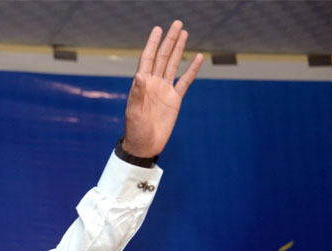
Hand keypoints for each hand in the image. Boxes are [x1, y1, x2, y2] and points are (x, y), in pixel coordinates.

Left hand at [122, 20, 203, 157]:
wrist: (145, 146)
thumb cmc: (135, 130)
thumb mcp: (134, 113)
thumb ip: (137, 94)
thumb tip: (140, 75)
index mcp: (142, 84)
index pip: (147, 59)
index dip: (152, 44)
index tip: (158, 29)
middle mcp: (153, 84)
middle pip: (162, 57)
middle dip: (169, 41)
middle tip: (177, 24)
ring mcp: (165, 90)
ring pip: (173, 65)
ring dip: (178, 49)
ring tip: (184, 33)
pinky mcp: (175, 100)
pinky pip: (185, 81)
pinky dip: (191, 70)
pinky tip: (197, 57)